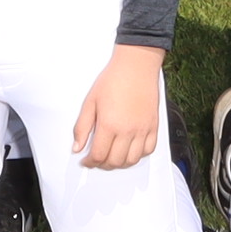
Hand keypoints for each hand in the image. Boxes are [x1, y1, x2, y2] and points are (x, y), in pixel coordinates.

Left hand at [73, 45, 166, 172]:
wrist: (136, 66)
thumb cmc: (112, 80)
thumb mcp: (90, 102)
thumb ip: (82, 127)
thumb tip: (77, 148)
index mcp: (109, 125)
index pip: (98, 155)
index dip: (89, 162)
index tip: (85, 160)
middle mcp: (127, 131)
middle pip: (115, 161)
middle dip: (103, 165)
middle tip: (97, 159)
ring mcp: (142, 130)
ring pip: (132, 160)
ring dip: (120, 163)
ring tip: (112, 157)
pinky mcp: (153, 126)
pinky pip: (149, 150)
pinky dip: (139, 155)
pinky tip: (130, 149)